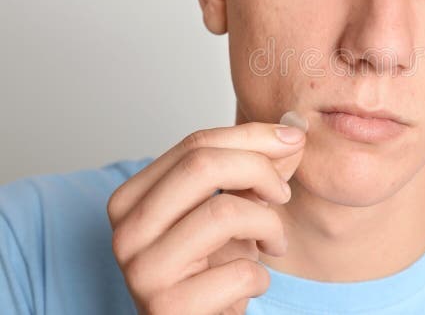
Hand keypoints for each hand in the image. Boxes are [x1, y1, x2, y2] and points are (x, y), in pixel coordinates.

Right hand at [106, 119, 305, 313]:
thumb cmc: (212, 272)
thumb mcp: (233, 212)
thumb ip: (256, 170)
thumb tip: (293, 131)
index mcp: (133, 199)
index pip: (195, 143)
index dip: (253, 136)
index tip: (292, 140)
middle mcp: (127, 231)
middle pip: (202, 165)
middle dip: (260, 169)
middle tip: (283, 194)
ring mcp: (143, 271)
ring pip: (224, 211)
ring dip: (269, 225)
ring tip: (275, 242)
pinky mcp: (170, 308)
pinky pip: (240, 271)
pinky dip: (261, 275)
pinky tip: (252, 284)